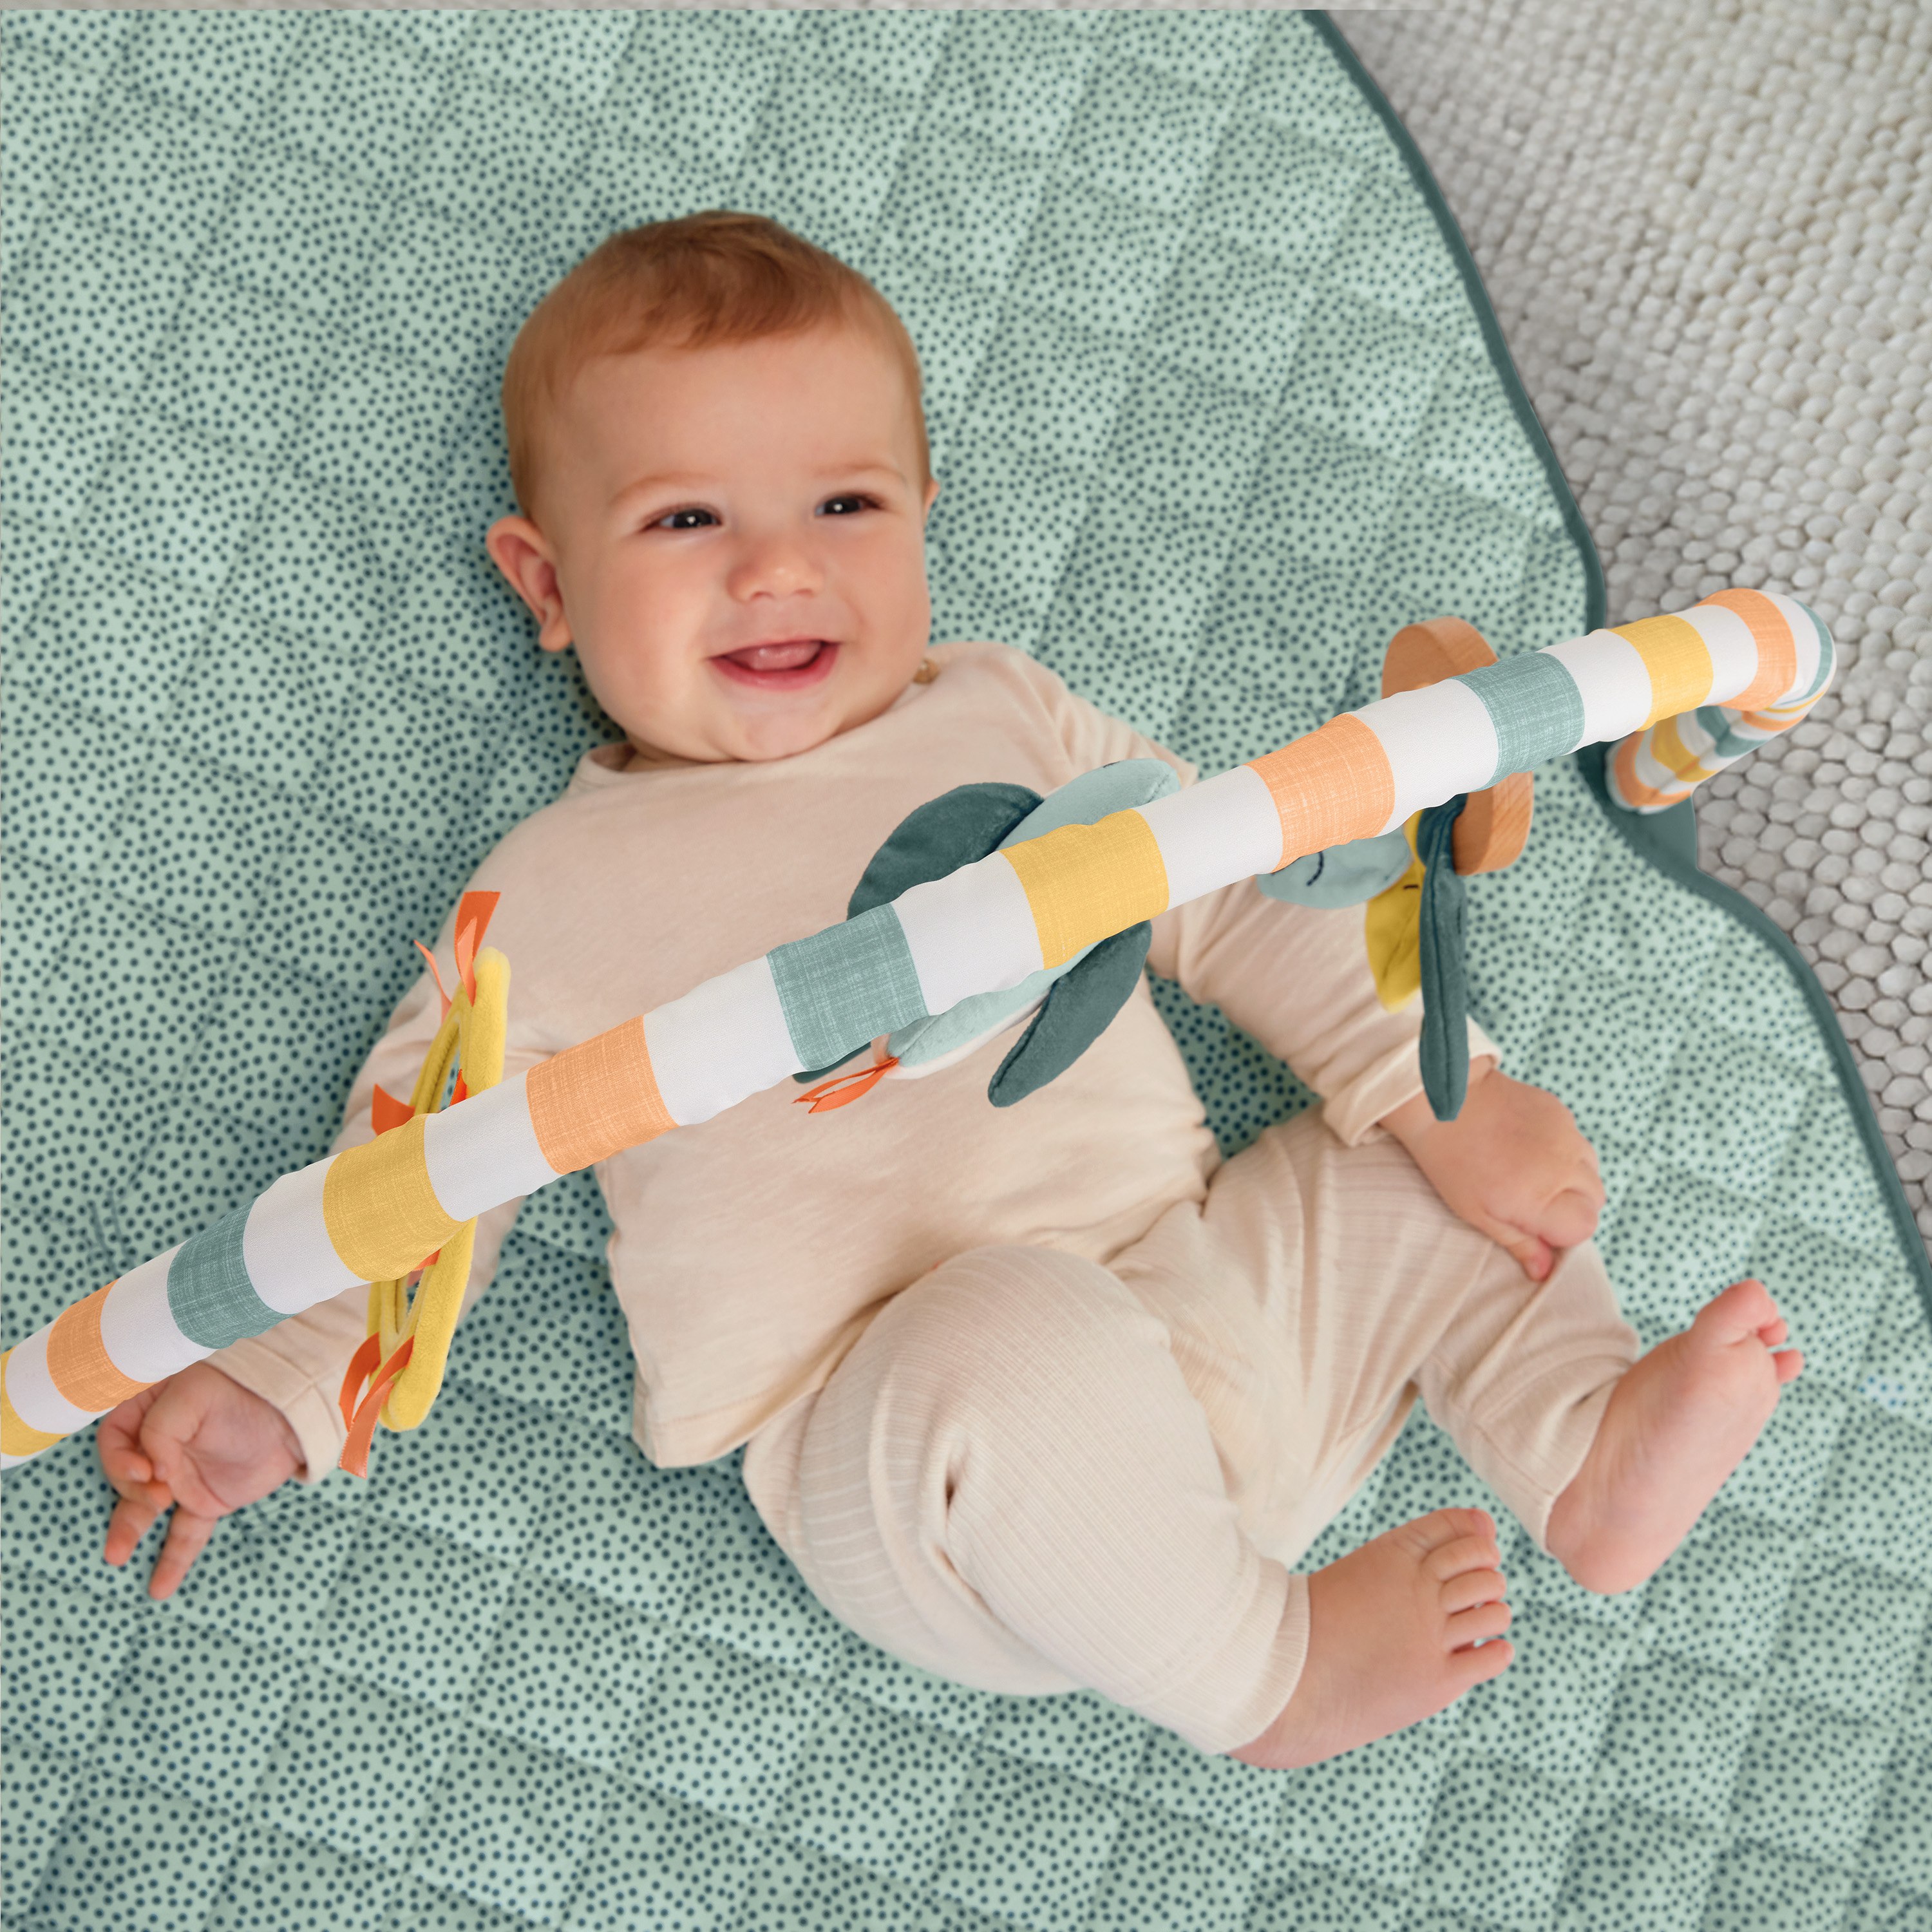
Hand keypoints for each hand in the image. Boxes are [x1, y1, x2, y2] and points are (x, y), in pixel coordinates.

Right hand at [98, 1363, 304, 1599]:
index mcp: (150, 1411)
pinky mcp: (206, 1500)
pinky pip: (185, 1533)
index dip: (119, 1459)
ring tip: (114, 1557)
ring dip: (128, 1532)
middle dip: (133, 1492)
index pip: (114, 1438)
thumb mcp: (195, 1396)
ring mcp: (182, 1476)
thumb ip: (161, 1428)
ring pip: (145, 1510)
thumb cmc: (244, 1394)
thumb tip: (153, 1473)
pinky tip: (159, 1587)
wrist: (295, 1414)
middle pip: (126, 1476)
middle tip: (158, 1496)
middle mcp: (160, 1446)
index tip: (146, 1471)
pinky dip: (174, 1559)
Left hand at [1379, 1060, 1605, 1281]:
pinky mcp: (1561, 1112)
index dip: (1563, 1232)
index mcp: (1541, 1197)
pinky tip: (1529, 1147)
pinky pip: (1577, 1142)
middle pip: (1595, 1200)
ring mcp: (1566, 1134)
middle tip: (1532, 1202)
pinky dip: (1563, 1152)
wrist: (1443, 1101)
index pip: (1585, 1227)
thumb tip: (1544, 1272)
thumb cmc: (1452, 1161)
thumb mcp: (1477, 1212)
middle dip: (1574, 1208)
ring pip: (1591, 1170)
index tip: (1535, 1225)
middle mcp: (1563, 1165)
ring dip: (1572, 1180)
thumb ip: (1518, 1242)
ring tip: (1531, 1174)